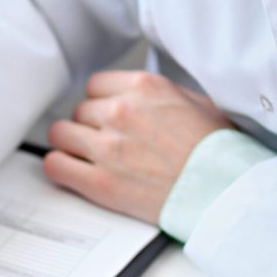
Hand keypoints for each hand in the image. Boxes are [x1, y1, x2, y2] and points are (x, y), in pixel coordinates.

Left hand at [44, 71, 233, 222]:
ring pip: (60, 135)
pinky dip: (59, 167)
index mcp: (143, 88)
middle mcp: (120, 113)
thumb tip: (133, 97)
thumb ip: (155, 96)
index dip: (99, 103)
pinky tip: (72, 171)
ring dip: (71, 145)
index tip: (106, 117)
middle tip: (105, 142)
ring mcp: (106, 147)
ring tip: (87, 157)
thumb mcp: (195, 103)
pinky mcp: (98, 182)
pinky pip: (54, 165)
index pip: (94, 85)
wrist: (222, 190)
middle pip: (78, 112)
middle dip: (89, 127)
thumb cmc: (216, 150)